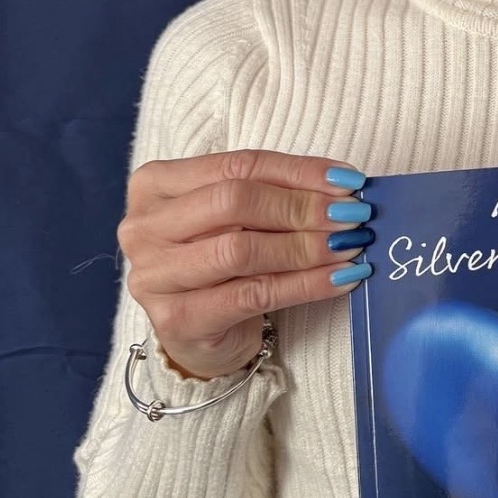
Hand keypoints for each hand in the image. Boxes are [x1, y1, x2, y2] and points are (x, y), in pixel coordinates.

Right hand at [118, 150, 373, 379]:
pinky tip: (341, 279)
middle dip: (303, 207)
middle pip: (234, 202)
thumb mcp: (237, 217)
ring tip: (352, 246)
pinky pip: (253, 294)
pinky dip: (305, 285)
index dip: (298, 171)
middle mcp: (144, 226)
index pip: (236, 165)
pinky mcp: (177, 319)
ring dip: (307, 247)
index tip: (348, 180)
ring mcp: (153, 275)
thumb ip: (275, 193)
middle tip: (353, 216)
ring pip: (241, 250)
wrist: (197, 332)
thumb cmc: (219, 262)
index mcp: (155, 184)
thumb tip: (345, 183)